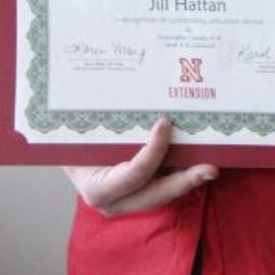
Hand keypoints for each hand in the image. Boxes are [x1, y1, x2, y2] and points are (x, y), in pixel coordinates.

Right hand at [64, 117, 218, 216]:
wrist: (65, 149)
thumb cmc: (73, 137)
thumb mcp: (86, 130)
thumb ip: (105, 119)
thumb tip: (124, 72)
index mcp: (95, 187)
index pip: (133, 175)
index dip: (153, 152)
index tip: (165, 123)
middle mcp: (112, 201)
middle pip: (154, 194)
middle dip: (184, 181)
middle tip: (210, 167)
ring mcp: (126, 202)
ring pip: (162, 193)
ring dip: (186, 178)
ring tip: (210, 164)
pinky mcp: (137, 195)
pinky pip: (160, 186)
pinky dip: (178, 174)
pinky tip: (197, 160)